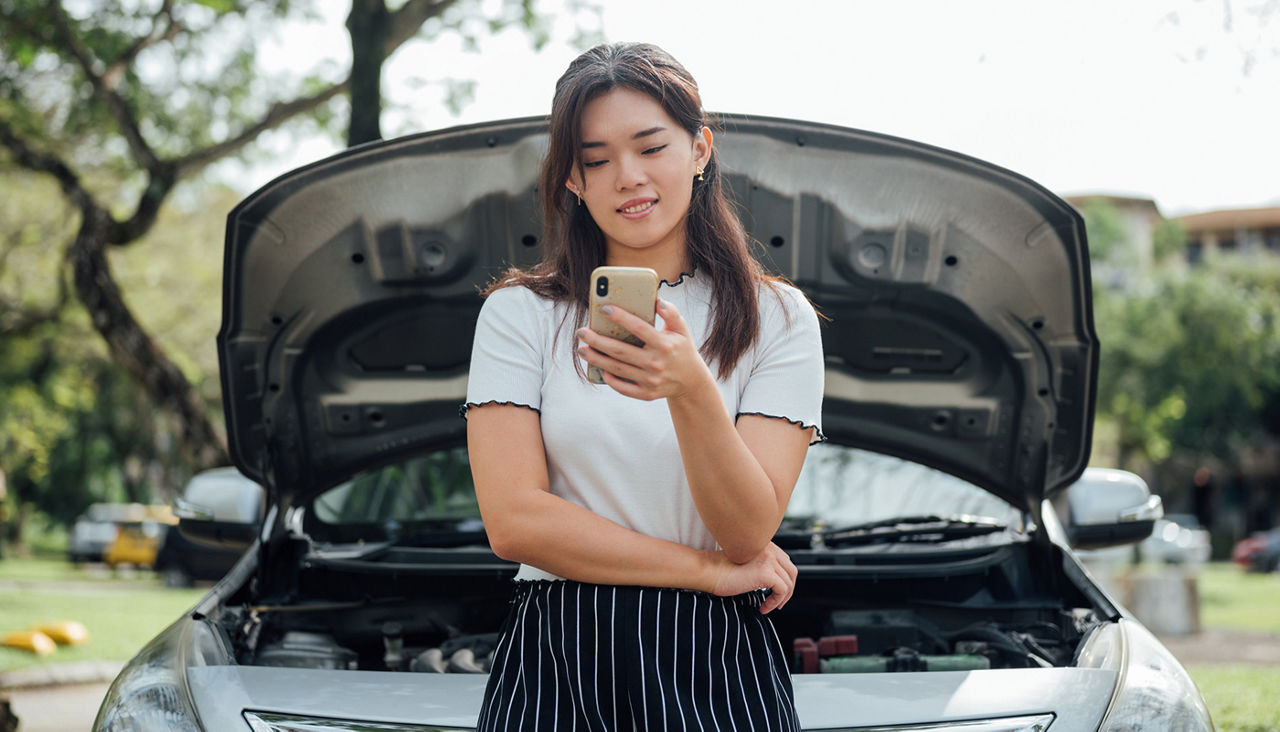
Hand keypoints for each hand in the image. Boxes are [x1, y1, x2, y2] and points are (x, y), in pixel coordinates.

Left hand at [576, 299, 713, 401]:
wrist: (691, 381)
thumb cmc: (681, 349)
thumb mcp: (681, 329)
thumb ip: (672, 313)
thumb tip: (657, 301)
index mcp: (664, 344)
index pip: (639, 328)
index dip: (621, 317)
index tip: (604, 308)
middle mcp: (656, 363)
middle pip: (621, 351)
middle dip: (597, 341)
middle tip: (581, 332)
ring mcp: (650, 380)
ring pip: (617, 369)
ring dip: (596, 359)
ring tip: (581, 349)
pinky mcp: (646, 393)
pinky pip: (623, 388)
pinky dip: (610, 379)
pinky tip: (599, 369)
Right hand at [708, 542, 796, 613]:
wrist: (708, 571)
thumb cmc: (719, 569)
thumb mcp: (745, 563)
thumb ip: (760, 565)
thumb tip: (774, 582)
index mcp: (763, 543)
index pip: (785, 561)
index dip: (783, 578)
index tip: (775, 591)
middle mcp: (768, 548)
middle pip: (791, 571)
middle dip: (788, 589)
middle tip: (778, 602)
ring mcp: (768, 559)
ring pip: (789, 583)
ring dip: (781, 599)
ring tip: (768, 606)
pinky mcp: (765, 572)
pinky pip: (782, 590)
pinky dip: (775, 602)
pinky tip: (763, 607)